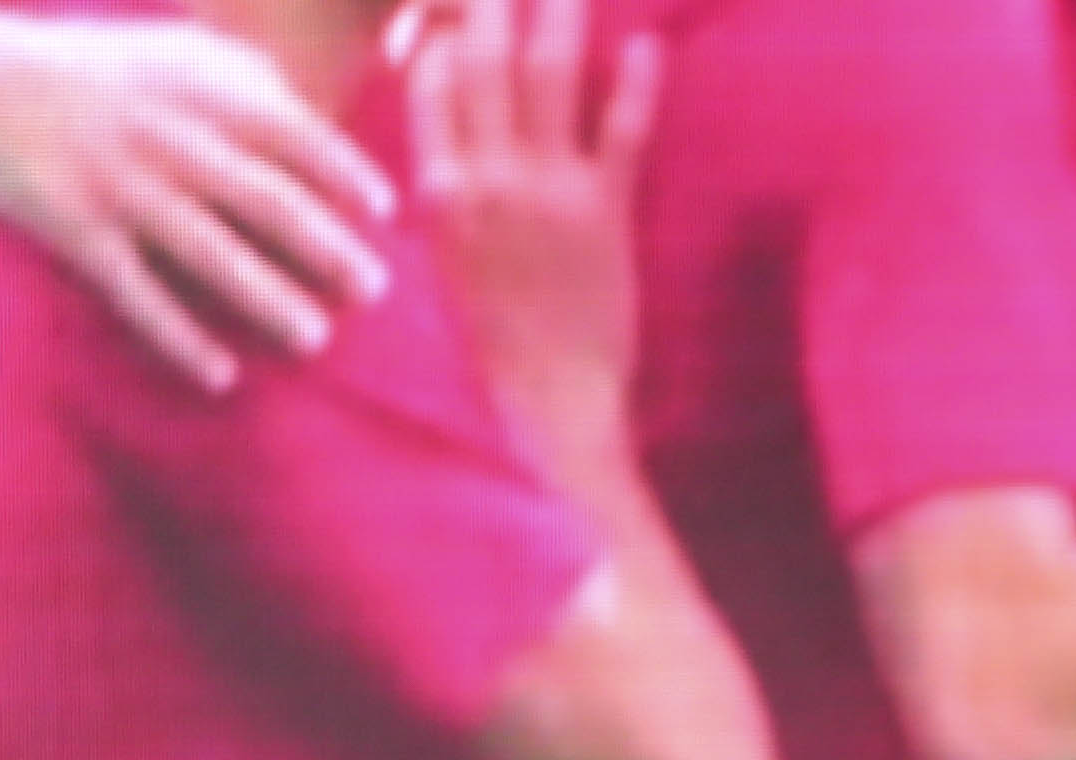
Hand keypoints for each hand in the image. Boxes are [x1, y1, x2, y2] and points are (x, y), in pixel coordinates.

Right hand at [0, 11, 399, 392]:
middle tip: (374, 290)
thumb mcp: (174, 54)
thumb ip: (248, 81)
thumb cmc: (103, 74)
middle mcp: (165, 139)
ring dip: (264, 296)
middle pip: (261, 198)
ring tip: (315, 337)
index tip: (385, 212)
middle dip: (323, 246)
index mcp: (196, 92)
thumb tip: (322, 124)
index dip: (340, 171)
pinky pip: (136, 292)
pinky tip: (222, 377)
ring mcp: (120, 187)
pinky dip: (178, 336)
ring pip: (206, 250)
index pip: (288, 131)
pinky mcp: (78, 231)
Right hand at [411, 0, 662, 463]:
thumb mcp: (450, 258)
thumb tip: (452, 140)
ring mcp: (546, 190)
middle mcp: (486, 177)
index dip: (447, 23)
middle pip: (484, 56)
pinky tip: (645, 44)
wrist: (549, 404)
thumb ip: (449, 191)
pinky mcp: (604, 212)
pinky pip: (622, 130)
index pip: (430, 76)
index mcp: (438, 189)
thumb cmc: (498, 341)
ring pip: (548, 75)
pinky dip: (636, 84)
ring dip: (560, 14)